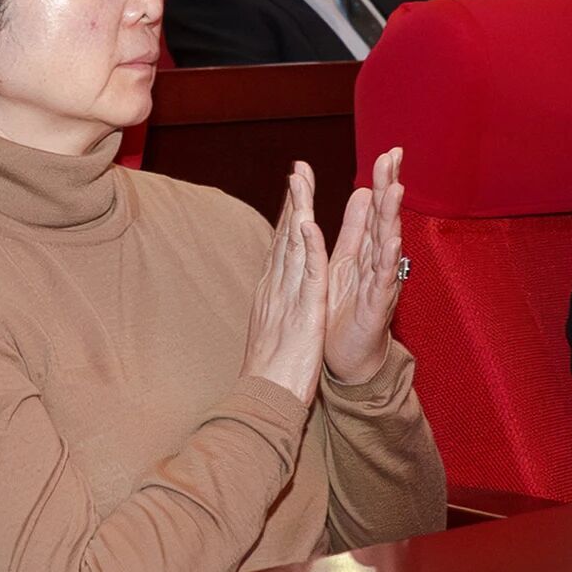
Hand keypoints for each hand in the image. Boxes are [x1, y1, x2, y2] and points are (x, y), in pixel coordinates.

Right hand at [238, 162, 328, 396]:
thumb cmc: (268, 377)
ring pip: (294, 248)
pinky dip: (308, 246)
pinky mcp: (302, 313)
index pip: (281, 249)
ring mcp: (287, 300)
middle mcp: (275, 291)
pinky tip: (308, 223)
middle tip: (298, 170)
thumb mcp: (271, 336)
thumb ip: (275, 313)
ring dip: (298, 211)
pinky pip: (306, 274)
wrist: (263, 402)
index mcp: (271, 296)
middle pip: (284, 239)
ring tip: (301, 180)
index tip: (294, 192)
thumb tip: (274, 303)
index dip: (287, 217)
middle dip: (292, 202)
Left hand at [321, 147, 405, 383]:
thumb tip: (364, 191)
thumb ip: (357, 227)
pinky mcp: (376, 305)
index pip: (376, 209)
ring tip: (395, 190)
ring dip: (391, 216)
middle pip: (385, 219)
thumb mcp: (349, 260)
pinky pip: (383, 280)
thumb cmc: (349, 308)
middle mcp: (379, 262)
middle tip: (393, 157)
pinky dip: (388, 260)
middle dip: (389, 187)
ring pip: (388, 245)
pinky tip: (393, 241)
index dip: (382, 181)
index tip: (389, 152)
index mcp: (368, 250)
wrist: (350, 356)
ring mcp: (380, 283)